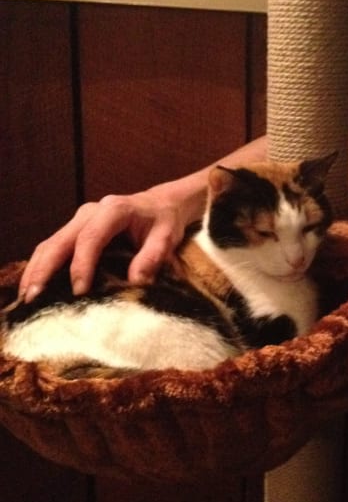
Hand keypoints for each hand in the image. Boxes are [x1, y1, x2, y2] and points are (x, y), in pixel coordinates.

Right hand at [19, 186, 192, 301]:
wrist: (161, 204)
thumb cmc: (164, 221)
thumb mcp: (167, 237)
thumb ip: (153, 257)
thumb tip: (136, 281)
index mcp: (114, 210)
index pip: (90, 237)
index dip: (81, 265)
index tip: (78, 291)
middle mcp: (90, 212)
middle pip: (60, 240)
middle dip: (45, 269)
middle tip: (34, 297)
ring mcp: (79, 220)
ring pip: (50, 243)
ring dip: (37, 269)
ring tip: (27, 297)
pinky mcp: (75, 230)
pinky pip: (53, 247)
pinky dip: (42, 266)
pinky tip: (35, 286)